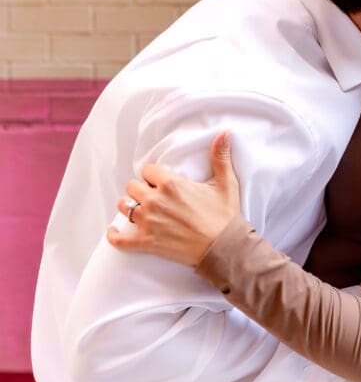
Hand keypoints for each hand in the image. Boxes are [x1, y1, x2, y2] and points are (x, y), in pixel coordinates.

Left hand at [106, 131, 240, 266]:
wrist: (224, 248)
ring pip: (124, 207)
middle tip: (151, 195)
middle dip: (140, 189)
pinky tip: (113, 231)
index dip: (153, 175)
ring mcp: (148, 222)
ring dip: (128, 206)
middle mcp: (155, 201)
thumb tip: (224, 133)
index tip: (159, 181)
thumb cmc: (225, 216)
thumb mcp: (226, 183)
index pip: (148, 170)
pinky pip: (120, 239)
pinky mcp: (146, 242)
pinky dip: (114, 236)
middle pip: (132, 187)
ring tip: (136, 209)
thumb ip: (220, 157)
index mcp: (171, 184)